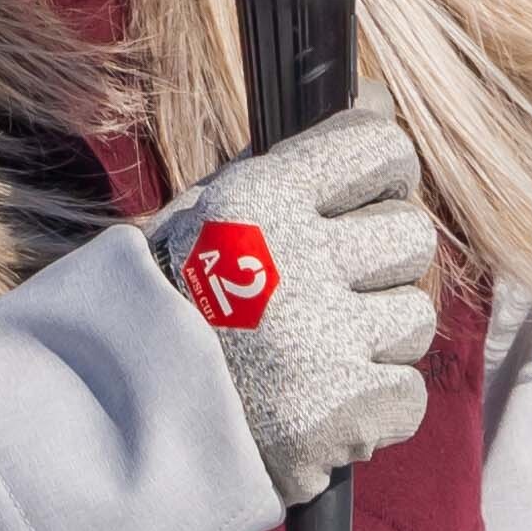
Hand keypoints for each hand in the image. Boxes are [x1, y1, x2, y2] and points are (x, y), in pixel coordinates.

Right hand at [148, 109, 437, 508]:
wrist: (117, 428)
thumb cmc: (170, 309)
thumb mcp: (207, 215)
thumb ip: (296, 163)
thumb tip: (378, 101)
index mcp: (257, 199)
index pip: (381, 149)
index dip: (381, 179)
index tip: (360, 204)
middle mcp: (294, 261)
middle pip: (411, 236)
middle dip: (378, 267)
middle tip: (323, 296)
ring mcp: (321, 341)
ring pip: (414, 318)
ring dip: (374, 340)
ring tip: (309, 356)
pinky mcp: (341, 413)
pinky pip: (407, 395)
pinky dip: (373, 407)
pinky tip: (317, 405)